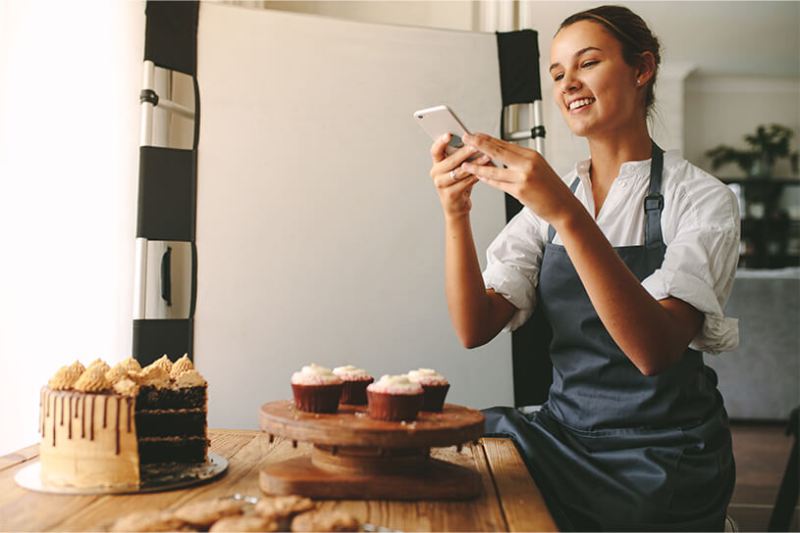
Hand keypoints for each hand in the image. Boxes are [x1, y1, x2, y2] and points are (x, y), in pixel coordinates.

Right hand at [429, 133, 491, 219]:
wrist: (456, 206)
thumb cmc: (457, 184)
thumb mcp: (456, 168)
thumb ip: (459, 155)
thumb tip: (472, 140)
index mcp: (436, 164)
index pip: (435, 150)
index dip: (441, 142)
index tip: (449, 134)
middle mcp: (436, 174)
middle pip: (450, 161)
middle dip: (464, 152)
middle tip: (476, 145)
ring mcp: (441, 185)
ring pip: (460, 172)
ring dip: (475, 164)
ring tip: (486, 157)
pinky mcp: (450, 194)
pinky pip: (465, 183)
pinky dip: (476, 176)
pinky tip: (485, 171)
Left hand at [460, 133, 580, 226]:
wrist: (564, 206)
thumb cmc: (550, 189)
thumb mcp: (537, 168)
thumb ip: (519, 161)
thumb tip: (501, 154)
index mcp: (532, 155)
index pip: (505, 144)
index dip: (488, 139)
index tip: (475, 134)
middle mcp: (528, 163)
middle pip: (498, 151)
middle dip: (479, 144)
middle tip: (465, 138)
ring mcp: (524, 177)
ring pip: (495, 170)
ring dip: (477, 166)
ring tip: (464, 162)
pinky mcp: (520, 191)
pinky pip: (498, 184)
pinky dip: (486, 180)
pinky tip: (478, 176)